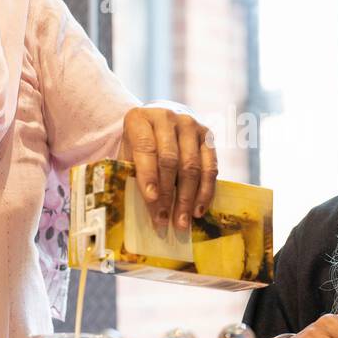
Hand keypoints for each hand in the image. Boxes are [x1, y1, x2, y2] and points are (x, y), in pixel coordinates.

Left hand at [119, 106, 218, 231]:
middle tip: (165, 220)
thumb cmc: (139, 143)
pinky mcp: (208, 135)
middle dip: (168, 194)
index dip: (149, 176)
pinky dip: (205, 191)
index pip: (146, 149)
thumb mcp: (128, 152)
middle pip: (171, 160)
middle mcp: (167, 116)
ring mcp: (190, 124)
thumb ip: (131, 173)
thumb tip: (138, 208)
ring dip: (187, 198)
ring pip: (192, 166)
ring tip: (182, 221)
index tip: (151, 200)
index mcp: (140, 119)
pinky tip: (198, 209)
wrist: (159, 120)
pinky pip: (210, 166)